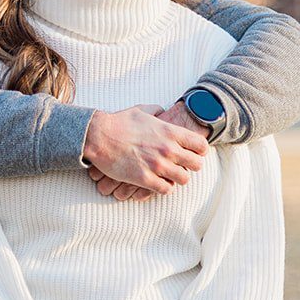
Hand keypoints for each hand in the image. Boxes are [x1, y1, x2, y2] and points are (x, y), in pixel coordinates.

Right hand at [82, 104, 207, 199]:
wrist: (98, 136)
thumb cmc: (119, 122)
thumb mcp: (141, 110)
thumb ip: (156, 110)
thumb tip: (162, 111)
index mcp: (169, 131)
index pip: (201, 145)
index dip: (199, 150)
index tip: (193, 152)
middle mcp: (167, 149)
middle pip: (197, 164)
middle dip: (191, 165)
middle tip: (182, 165)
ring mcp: (157, 165)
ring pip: (184, 179)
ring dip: (177, 177)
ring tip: (170, 175)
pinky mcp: (145, 179)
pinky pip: (166, 189)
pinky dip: (164, 187)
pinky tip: (158, 182)